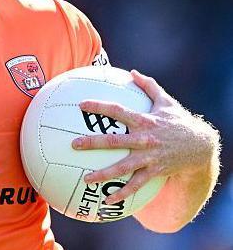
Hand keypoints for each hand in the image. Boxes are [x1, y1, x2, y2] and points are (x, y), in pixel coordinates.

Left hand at [72, 69, 216, 204]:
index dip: (99, 106)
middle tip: (73, 144)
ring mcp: (149, 157)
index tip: (81, 105)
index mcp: (144, 121)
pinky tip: (107, 202)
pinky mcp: (154, 171)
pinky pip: (136, 185)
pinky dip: (122, 194)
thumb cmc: (179, 121)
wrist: (201, 146)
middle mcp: (144, 139)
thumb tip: (132, 72)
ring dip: (103, 175)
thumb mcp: (166, 101)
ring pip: (123, 168)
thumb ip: (148, 86)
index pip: (118, 111)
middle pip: (114, 141)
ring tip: (85, 179)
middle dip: (92, 143)